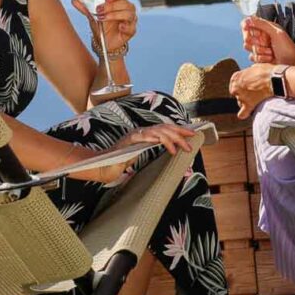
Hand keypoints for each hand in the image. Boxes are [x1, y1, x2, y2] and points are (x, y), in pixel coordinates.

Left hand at [71, 0, 137, 50]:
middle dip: (111, 6)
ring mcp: (130, 20)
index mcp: (118, 3)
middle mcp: (126, 9)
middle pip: (124, 3)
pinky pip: (132, 27)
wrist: (104, 42)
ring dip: (115, 15)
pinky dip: (126, 26)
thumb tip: (74, 0)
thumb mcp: (92, 16)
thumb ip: (85, 8)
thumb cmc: (101, 26)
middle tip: (99, 10)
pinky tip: (120, 27)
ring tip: (104, 18)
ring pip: (128, 14)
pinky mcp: (131, 31)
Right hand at [71, 123, 196, 184]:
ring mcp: (135, 134)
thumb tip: (166, 162)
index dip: (179, 130)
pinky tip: (167, 145)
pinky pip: (145, 137)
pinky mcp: (129, 140)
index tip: (192, 133)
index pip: (165, 129)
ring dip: (172, 138)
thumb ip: (151, 158)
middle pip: (164, 127)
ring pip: (158, 131)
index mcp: (145, 135)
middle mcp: (141, 132)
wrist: (102, 167)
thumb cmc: (118, 165)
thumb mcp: (140, 160)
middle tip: (192, 138)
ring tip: (181, 147)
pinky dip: (157, 139)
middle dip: (180, 132)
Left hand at [229, 63, 274, 118]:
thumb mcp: (255, 67)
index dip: (243, 85)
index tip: (249, 86)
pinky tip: (245, 114)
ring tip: (255, 101)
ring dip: (246, 103)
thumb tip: (251, 76)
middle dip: (243, 94)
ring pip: (240, 103)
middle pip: (236, 94)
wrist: (274, 79)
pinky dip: (243, 114)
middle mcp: (235, 87)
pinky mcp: (248, 105)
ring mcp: (241, 97)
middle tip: (253, 93)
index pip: (235, 84)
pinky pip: (242, 113)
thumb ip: (249, 73)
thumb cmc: (267, 72)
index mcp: (236, 77)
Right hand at [242, 16, 294, 65]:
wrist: (292, 62)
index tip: (249, 30)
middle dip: (257, 42)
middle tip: (267, 43)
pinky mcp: (258, 57)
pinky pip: (251, 57)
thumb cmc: (287, 47)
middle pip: (246, 37)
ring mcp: (259, 47)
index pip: (248, 24)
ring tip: (271, 51)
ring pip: (248, 48)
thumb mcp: (276, 32)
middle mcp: (260, 36)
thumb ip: (261, 24)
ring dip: (260, 51)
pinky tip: (270, 58)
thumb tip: (248, 19)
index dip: (246, 27)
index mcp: (264, 28)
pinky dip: (261, 58)